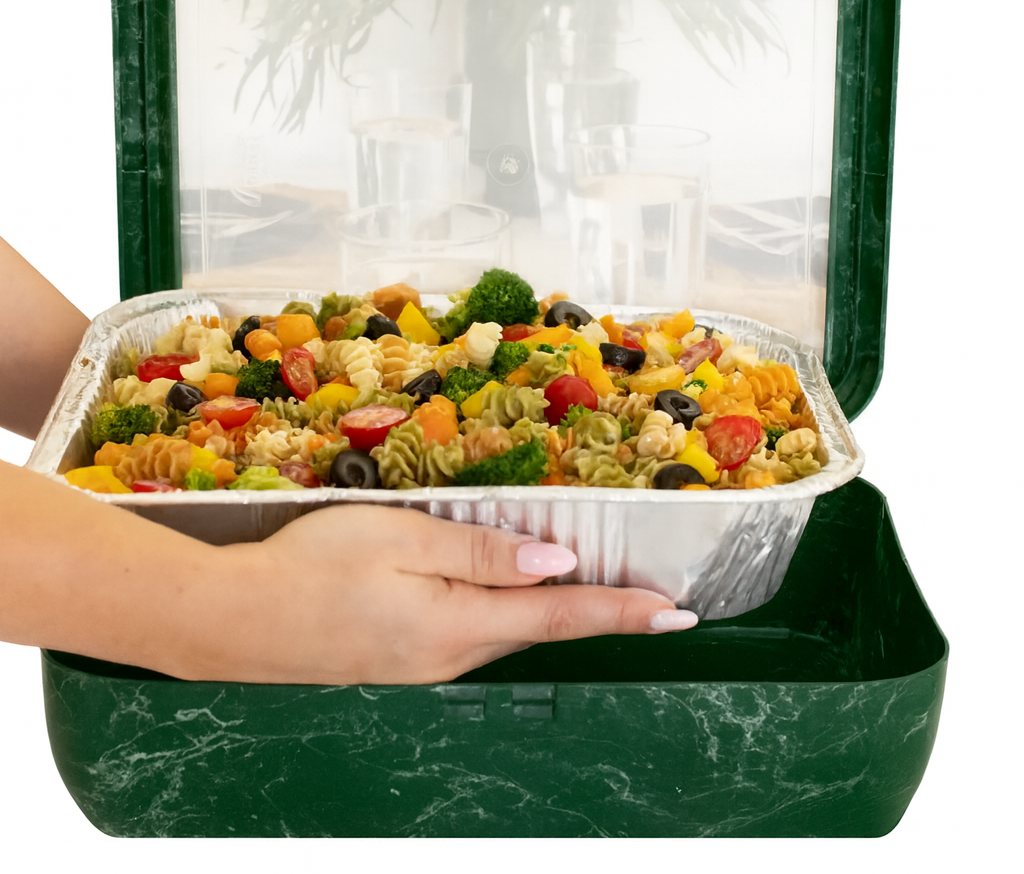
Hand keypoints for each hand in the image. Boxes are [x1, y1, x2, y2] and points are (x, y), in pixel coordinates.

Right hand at [206, 505, 697, 684]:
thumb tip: (553, 563)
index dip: (624, 611)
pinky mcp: (403, 657)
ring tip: (600, 592)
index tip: (678, 613)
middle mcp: (451, 654)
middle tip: (651, 595)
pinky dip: (511, 613)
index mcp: (458, 624)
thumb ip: (479, 552)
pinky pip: (475, 631)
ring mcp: (426, 663)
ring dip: (557, 613)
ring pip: (509, 630)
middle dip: (601, 613)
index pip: (562, 616)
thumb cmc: (312, 565)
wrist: (233, 618)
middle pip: (541, 628)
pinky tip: (513, 594)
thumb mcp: (399, 538)